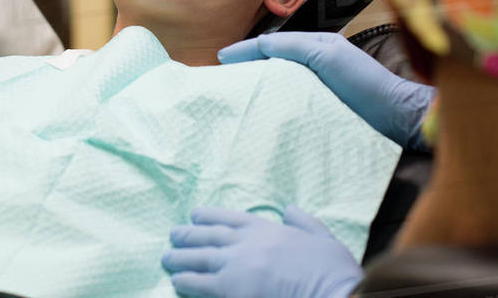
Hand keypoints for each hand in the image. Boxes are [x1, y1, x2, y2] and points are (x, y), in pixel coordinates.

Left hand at [162, 206, 361, 297]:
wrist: (330, 292)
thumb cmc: (331, 269)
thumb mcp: (322, 236)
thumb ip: (304, 221)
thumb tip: (289, 208)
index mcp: (267, 228)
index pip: (229, 218)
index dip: (209, 217)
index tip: (194, 216)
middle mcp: (247, 242)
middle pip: (209, 236)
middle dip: (188, 236)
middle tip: (172, 236)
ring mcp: (237, 265)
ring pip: (200, 258)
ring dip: (181, 258)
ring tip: (166, 258)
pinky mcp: (231, 289)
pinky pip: (201, 284)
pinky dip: (186, 281)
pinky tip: (176, 281)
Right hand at [219, 32, 434, 149]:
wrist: (396, 116)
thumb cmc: (364, 82)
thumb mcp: (327, 55)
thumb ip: (293, 46)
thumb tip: (260, 45)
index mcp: (315, 45)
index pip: (271, 44)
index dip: (245, 50)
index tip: (220, 59)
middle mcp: (315, 65)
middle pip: (273, 62)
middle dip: (247, 67)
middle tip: (221, 77)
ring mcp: (318, 88)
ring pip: (279, 83)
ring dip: (258, 86)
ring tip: (235, 96)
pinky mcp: (321, 111)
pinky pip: (290, 103)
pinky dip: (272, 104)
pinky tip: (261, 113)